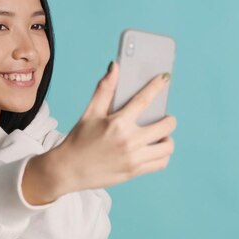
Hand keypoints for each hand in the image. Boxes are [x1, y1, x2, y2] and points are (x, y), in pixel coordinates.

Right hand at [47, 61, 176, 194]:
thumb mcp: (89, 113)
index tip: (165, 78)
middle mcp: (128, 141)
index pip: (144, 100)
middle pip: (165, 126)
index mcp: (117, 123)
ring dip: (168, 138)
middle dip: (169, 119)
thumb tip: (114, 67)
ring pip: (167, 147)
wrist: (69, 170)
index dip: (157, 86)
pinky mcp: (134, 171)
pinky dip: (163, 155)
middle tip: (164, 118)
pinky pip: (160, 163)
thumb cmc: (78, 140)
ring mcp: (133, 158)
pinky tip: (155, 149)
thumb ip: (104, 90)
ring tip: (160, 136)